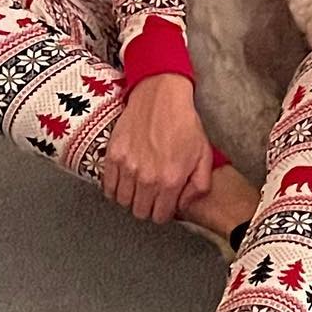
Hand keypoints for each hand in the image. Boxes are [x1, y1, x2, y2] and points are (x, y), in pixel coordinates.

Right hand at [102, 73, 212, 224]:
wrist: (161, 95)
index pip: (160, 216)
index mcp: (171, 179)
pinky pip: (108, 188)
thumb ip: (199, 185)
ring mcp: (128, 168)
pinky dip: (115, 188)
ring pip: (123, 202)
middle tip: (152, 194)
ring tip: (139, 186)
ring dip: (131, 198)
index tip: (164, 203)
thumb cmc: (184, 123)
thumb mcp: (204, 153)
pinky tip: (125, 179)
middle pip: (140, 212)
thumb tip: (184, 205)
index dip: (163, 211)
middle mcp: (148, 178)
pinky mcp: (113, 157)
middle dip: (147, 206)